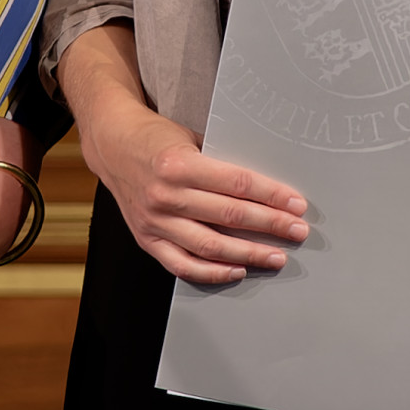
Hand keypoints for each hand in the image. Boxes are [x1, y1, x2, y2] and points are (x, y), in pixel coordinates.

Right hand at [80, 101, 306, 287]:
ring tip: (276, 256)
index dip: (271, 196)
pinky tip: (237, 270)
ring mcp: (154, 221)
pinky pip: (182, 265)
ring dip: (248, 253)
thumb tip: (266, 186)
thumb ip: (220, 163)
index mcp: (179, 164)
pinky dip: (212, 272)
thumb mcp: (190, 137)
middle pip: (229, 216)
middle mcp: (165, 195)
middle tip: (298, 231)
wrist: (112, 146)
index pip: (237, 184)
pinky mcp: (147, 239)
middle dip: (270, 225)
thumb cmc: (157, 138)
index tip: (296, 204)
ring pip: (210, 246)